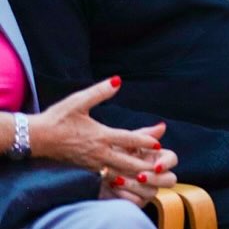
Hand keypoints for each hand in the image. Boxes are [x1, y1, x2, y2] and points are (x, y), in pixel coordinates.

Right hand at [28, 77, 164, 177]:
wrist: (35, 137)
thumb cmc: (57, 118)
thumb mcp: (79, 101)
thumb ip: (100, 92)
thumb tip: (117, 80)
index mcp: (100, 135)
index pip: (128, 139)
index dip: (144, 141)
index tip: (159, 143)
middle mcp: (98, 152)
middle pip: (126, 161)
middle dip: (143, 164)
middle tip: (159, 167)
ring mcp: (90, 163)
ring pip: (115, 171)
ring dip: (131, 173)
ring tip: (146, 176)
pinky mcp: (83, 168)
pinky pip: (103, 176)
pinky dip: (115, 178)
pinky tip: (123, 180)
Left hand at [99, 139, 178, 207]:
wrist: (96, 170)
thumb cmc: (114, 153)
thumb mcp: (127, 142)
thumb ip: (144, 135)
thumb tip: (162, 126)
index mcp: (157, 158)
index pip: (172, 160)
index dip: (167, 163)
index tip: (156, 166)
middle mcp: (156, 175)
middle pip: (170, 180)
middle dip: (156, 179)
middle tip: (140, 176)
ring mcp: (148, 190)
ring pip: (152, 192)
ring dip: (134, 186)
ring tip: (117, 179)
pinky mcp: (137, 201)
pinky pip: (137, 202)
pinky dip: (125, 194)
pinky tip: (114, 187)